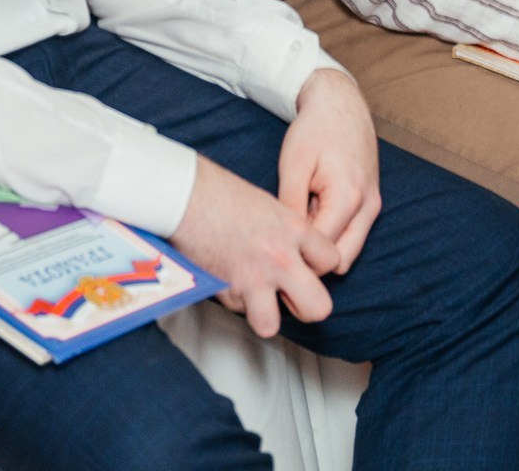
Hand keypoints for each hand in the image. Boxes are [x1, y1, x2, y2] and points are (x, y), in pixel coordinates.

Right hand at [169, 155, 340, 337]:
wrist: (187, 197)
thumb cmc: (223, 194)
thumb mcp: (270, 206)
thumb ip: (289, 232)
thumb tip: (296, 251)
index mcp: (295, 231)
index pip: (331, 261)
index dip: (320, 266)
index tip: (308, 265)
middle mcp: (281, 259)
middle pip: (318, 307)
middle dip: (309, 307)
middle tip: (296, 299)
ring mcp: (254, 279)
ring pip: (272, 325)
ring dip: (265, 316)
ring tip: (259, 300)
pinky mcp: (226, 292)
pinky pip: (238, 309)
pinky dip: (234, 300)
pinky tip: (227, 278)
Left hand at [278, 68, 380, 272]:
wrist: (340, 103)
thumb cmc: (314, 131)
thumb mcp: (293, 167)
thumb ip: (291, 209)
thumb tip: (285, 245)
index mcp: (348, 198)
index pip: (322, 253)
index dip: (295, 257)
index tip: (272, 253)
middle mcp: (367, 207)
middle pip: (340, 262)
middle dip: (312, 261)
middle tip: (284, 246)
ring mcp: (373, 206)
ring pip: (349, 253)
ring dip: (324, 249)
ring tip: (299, 227)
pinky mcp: (371, 202)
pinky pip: (353, 235)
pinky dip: (333, 235)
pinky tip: (311, 216)